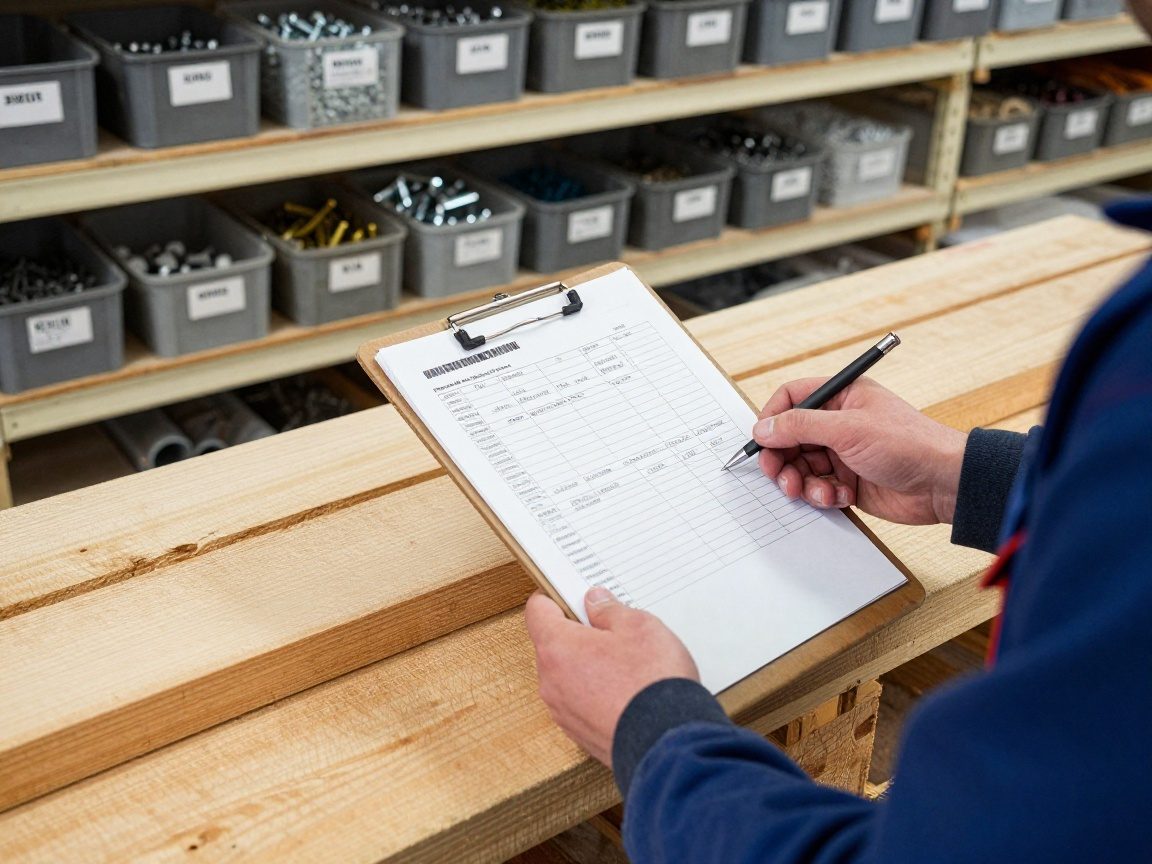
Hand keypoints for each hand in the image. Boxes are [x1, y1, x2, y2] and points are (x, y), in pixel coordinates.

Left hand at [524, 587, 698, 766]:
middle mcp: (552, 682)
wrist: (667, 742)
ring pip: (567, 676)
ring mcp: (564, 712)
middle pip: (552, 644)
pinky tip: (626, 690)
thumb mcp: (639, 626)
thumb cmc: (651, 684)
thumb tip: (596, 602)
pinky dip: (596, 693)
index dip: (554, 596)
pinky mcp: (581, 734)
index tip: (571, 593)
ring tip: (625, 663)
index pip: (537, 610)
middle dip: (577, 633)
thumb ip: (610, 610)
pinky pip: (581, 703)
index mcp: (557, 648)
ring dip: (588, 665)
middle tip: (610, 628)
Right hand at [753, 377, 966, 524]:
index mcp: (841, 397)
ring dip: (803, 482)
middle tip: (779, 476)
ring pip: (801, 466)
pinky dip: (823, 495)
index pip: (792, 398)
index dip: (773, 418)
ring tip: (816, 491)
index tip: (762, 440)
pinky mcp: (848, 481)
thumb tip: (764, 427)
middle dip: (783, 459)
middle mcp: (839, 423)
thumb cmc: (908, 444)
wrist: (943, 483)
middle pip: (790, 437)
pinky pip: (818, 487)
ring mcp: (843, 453)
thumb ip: (801, 426)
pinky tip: (841, 496)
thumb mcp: (848, 429)